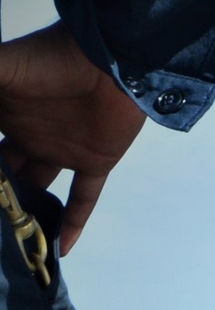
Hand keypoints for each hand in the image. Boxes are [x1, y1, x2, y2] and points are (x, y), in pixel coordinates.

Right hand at [0, 22, 144, 253]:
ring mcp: (62, 148)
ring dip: (29, 211)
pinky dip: (73, 224)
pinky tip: (61, 251)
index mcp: (2, 110)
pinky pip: (83, 200)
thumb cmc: (50, 58)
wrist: (109, 58)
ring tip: (14, 243)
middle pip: (6, 171)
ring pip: (39, 187)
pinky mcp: (95, 161)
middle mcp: (28, 132)